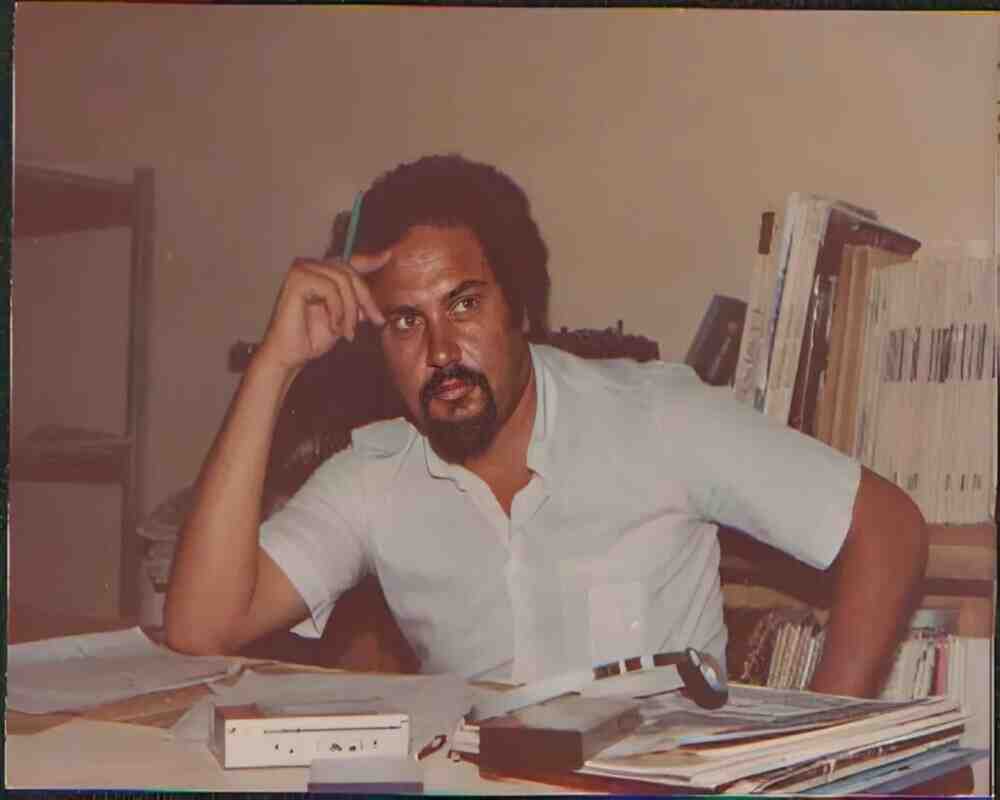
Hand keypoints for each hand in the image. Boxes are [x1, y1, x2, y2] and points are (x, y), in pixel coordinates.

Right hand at [256, 250, 391, 373]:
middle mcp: (309, 265)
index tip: (388, 256)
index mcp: (320, 272)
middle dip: (366, 299)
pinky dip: (337, 311)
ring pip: (343, 281)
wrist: (291, 355)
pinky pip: (330, 289)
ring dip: (350, 310)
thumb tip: (379, 295)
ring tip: (347, 332)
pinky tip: (333, 326)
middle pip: (350, 272)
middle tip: (375, 321)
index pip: (349, 261)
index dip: (370, 259)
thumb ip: (357, 302)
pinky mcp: (297, 279)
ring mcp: (302, 270)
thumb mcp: (345, 316)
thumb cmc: (312, 338)